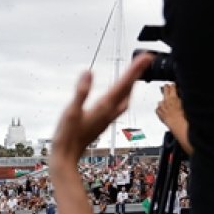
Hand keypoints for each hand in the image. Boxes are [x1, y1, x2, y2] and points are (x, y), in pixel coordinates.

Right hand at [50, 53, 151, 168]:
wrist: (66, 157)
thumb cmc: (67, 136)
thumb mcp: (71, 111)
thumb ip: (81, 91)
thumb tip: (88, 73)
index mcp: (104, 107)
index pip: (123, 84)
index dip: (135, 69)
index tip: (146, 56)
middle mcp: (109, 112)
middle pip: (128, 90)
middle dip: (137, 74)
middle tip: (144, 60)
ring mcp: (107, 118)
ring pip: (125, 99)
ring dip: (131, 85)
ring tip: (135, 74)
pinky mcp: (102, 122)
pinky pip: (118, 105)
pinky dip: (122, 95)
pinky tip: (118, 95)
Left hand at [155, 83, 183, 126]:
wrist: (179, 125)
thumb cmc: (184, 116)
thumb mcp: (185, 103)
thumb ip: (181, 97)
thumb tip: (181, 93)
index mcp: (173, 97)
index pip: (172, 87)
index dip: (172, 85)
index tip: (172, 85)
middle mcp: (166, 100)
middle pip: (164, 90)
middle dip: (166, 88)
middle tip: (166, 87)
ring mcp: (161, 106)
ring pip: (161, 101)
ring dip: (164, 101)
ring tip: (168, 104)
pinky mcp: (159, 113)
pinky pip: (158, 109)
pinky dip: (161, 109)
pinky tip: (165, 112)